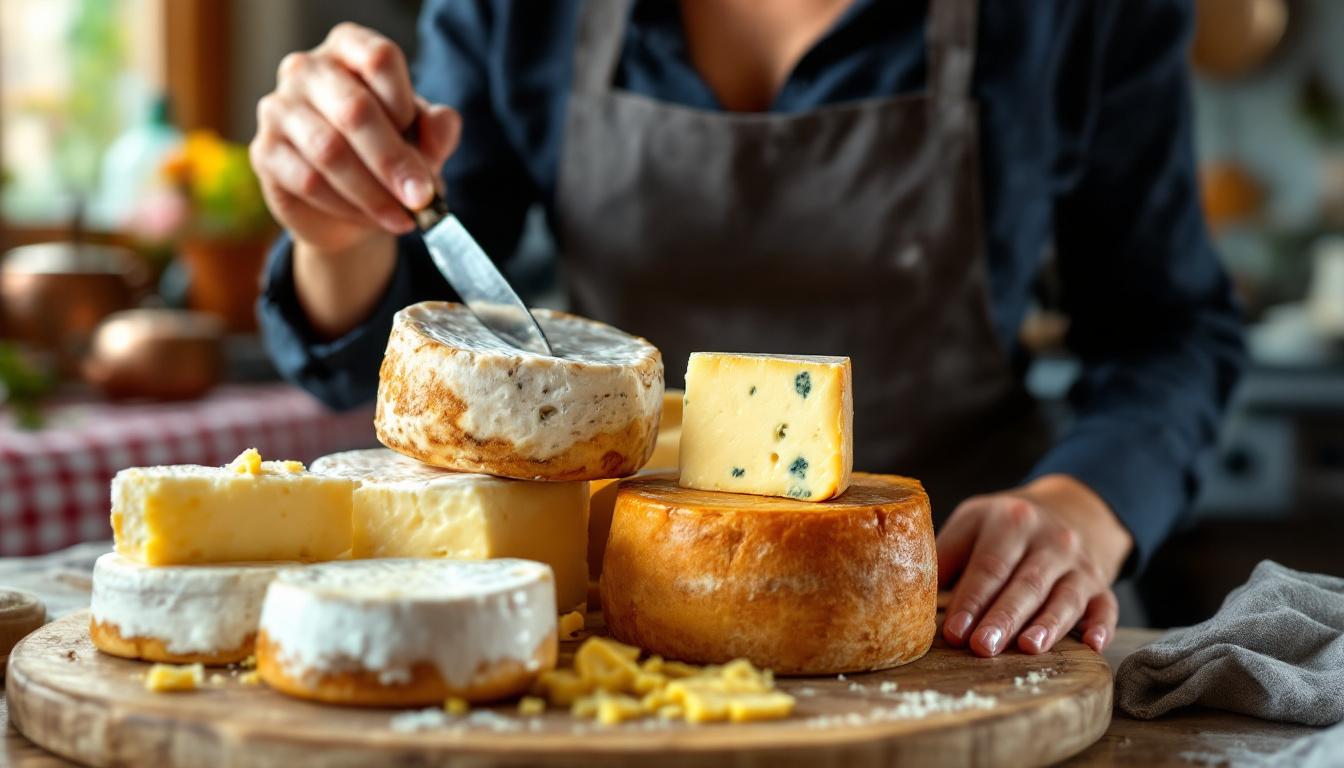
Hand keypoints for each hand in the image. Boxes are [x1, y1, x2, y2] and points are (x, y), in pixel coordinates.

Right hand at [249, 22, 461, 254]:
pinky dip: (347, 207)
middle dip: (394, 162)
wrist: (350, 205)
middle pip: (355, 108)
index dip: (405, 104)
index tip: (421, 142)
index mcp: (350, 48)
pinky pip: (308, 182)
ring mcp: (279, 108)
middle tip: (420, 198)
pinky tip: (369, 219)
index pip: (379, 59)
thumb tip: (440, 127)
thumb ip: (439, 128)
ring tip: (402, 217)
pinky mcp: (264, 151)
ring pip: (330, 151)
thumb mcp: (425, 139)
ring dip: (373, 193)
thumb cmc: (389, 155)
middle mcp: (307, 68)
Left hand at [936, 474, 1131, 655]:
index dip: (971, 600)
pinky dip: (1101, 625)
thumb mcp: (972, 523)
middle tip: (983, 647)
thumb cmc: (1003, 527)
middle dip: (1004, 618)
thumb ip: (947, 555)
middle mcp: (1051, 540)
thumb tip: (915, 595)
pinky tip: (1092, 645)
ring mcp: (1080, 563)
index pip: (989, 566)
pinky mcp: (1102, 584)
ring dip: (1048, 625)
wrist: (1067, 510)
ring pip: (1065, 597)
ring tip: (1029, 648)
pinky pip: (1106, 605)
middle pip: (1025, 584)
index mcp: (1011, 521)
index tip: (953, 632)